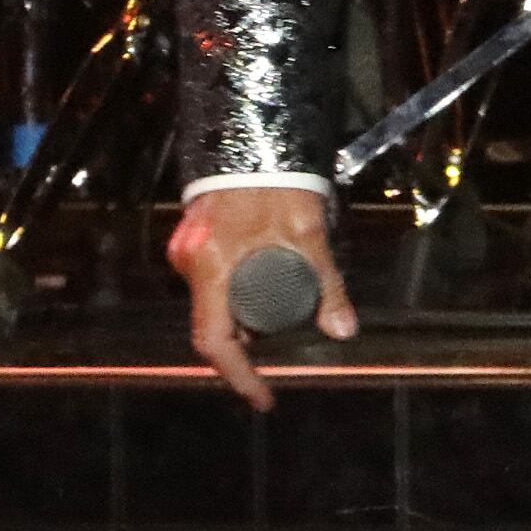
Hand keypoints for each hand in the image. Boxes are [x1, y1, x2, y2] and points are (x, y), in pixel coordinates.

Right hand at [168, 183, 354, 409]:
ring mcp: (186, 248)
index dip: (240, 376)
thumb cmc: (280, 181)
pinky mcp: (192, 237)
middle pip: (212, 324)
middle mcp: (189, 261)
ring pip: (211, 302)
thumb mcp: (308, 233)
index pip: (214, 341)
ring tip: (279, 309)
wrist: (256, 132)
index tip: (263, 398)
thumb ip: (326, 284)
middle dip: (246, 343)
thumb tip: (344, 331)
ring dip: (242, 316)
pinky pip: (210, 280)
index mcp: (212, 265)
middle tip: (281, 346)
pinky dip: (234, 294)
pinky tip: (262, 285)